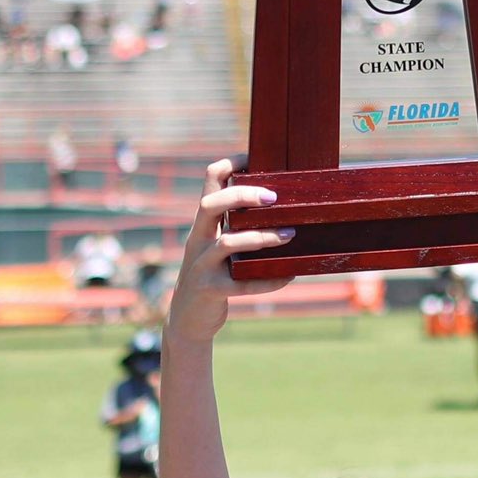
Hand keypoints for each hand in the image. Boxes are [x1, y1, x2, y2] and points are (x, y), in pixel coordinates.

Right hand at [165, 158, 290, 343]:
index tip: (253, 157)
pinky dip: (268, 280)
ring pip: (228, 243)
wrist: (188, 320)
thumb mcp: (218, 248)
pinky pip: (242, 284)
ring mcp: (201, 265)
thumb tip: (284, 210)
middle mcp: (198, 240)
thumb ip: (239, 229)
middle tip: (274, 197)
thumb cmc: (214, 276)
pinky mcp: (211, 291)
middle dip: (241, 195)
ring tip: (290, 234)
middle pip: (210, 204)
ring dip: (262, 237)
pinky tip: (289, 276)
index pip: (208, 181)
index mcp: (203, 224)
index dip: (229, 163)